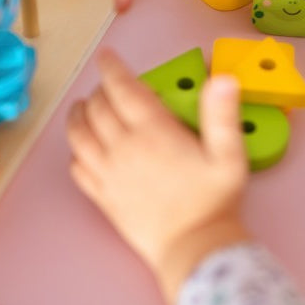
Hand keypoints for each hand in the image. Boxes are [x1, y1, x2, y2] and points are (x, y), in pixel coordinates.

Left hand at [66, 49, 250, 304]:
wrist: (194, 249)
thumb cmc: (214, 200)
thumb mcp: (229, 155)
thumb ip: (223, 115)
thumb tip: (223, 78)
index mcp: (153, 132)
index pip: (122, 89)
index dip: (112, 68)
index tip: (107, 56)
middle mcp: (124, 147)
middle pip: (98, 108)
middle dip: (99, 90)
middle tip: (108, 86)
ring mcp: (108, 173)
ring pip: (79, 135)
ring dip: (79, 116)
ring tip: (84, 107)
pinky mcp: (102, 197)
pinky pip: (77, 167)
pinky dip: (75, 151)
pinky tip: (83, 148)